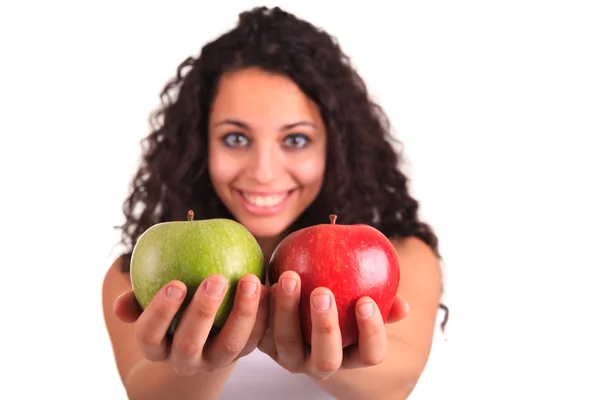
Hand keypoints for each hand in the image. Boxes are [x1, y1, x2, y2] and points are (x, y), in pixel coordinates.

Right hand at [113, 273, 267, 375]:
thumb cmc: (173, 300)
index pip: (150, 335)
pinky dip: (263, 313)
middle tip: (215, 278)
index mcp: (157, 346)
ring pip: (229, 345)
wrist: (203, 326)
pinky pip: (255, 337)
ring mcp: (215, 360)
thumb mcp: (154, 297)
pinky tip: (269, 286)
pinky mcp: (242, 353)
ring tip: (250, 279)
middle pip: (190, 343)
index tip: (175, 283)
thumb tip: (120, 306)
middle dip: (202, 311)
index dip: (160, 312)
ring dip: (242, 312)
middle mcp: (185, 359)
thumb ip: (138, 296)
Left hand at [257, 271, 407, 379]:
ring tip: (289, 277)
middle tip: (322, 292)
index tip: (366, 302)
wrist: (293, 304)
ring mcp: (290, 357)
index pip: (370, 355)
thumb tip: (403, 305)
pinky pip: (260, 328)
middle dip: (325, 327)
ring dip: (287, 310)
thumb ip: (380, 299)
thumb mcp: (357, 299)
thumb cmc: (339, 297)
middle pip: (327, 359)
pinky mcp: (263, 343)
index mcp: (350, 355)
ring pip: (288, 341)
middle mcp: (320, 363)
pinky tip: (261, 279)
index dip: (371, 333)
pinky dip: (259, 305)